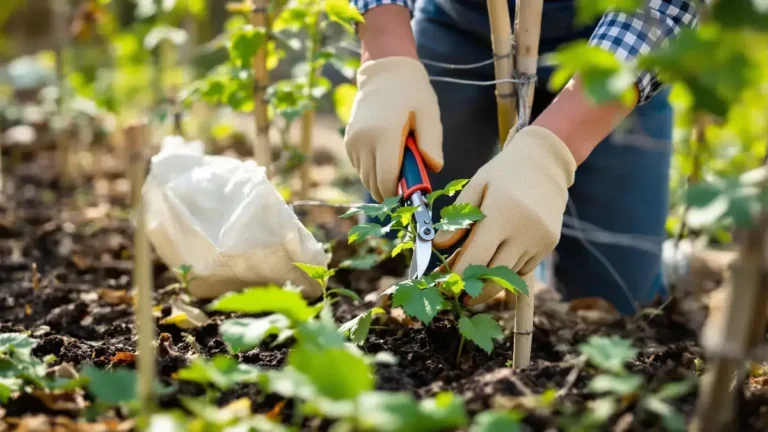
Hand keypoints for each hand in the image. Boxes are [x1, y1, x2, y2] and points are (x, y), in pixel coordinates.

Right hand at [343, 56, 443, 201]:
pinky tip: (386, 157)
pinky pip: (360, 168)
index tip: (411, 197)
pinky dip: (372, 170)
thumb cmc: (412, 93)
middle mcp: (363, 141)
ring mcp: (353, 142)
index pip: (386, 180)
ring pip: (366, 178)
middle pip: (374, 184)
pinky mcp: (348, 141)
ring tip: (399, 167)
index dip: (398, 195)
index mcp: (384, 135)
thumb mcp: (429, 114)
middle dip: (390, 192)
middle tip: (408, 185)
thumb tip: (434, 168)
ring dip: (381, 181)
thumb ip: (431, 142)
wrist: (385, 72)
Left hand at [433, 126, 577, 304]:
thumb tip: (439, 246)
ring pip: (509, 274)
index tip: (446, 288)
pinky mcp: (549, 243)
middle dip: (475, 292)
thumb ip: (457, 218)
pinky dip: (508, 268)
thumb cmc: (503, 172)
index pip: (476, 258)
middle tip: (459, 298)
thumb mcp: (476, 187)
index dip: (459, 278)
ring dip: (490, 281)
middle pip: (495, 276)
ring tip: (472, 280)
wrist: (545, 162)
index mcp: (500, 214)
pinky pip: (524, 267)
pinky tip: (497, 259)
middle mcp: (523, 230)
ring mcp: (539, 239)